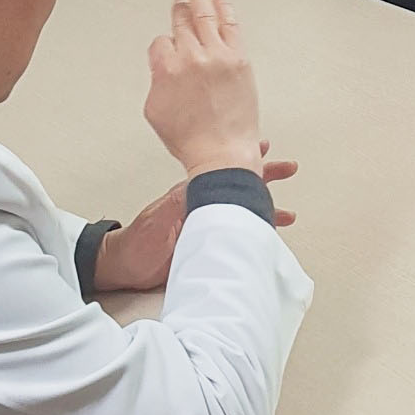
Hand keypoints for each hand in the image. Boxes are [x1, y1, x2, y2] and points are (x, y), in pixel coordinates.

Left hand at [93, 146, 300, 292]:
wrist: (125, 267)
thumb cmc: (137, 242)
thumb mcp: (158, 219)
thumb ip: (179, 202)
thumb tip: (201, 184)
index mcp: (192, 194)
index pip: (224, 170)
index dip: (245, 158)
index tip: (264, 146)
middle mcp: (204, 207)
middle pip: (240, 187)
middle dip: (265, 177)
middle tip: (288, 168)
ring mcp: (207, 226)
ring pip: (243, 213)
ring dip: (265, 210)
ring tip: (289, 214)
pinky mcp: (208, 245)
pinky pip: (238, 235)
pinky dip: (254, 234)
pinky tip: (267, 237)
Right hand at [143, 0, 262, 177]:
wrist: (221, 151)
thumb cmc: (191, 139)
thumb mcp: (155, 111)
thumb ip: (157, 81)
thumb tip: (162, 69)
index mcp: (165, 68)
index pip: (161, 42)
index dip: (164, 45)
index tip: (169, 46)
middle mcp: (190, 57)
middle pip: (181, 23)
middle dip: (179, 9)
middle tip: (180, 0)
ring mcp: (216, 56)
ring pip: (204, 15)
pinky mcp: (238, 59)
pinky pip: (230, 24)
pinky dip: (224, 8)